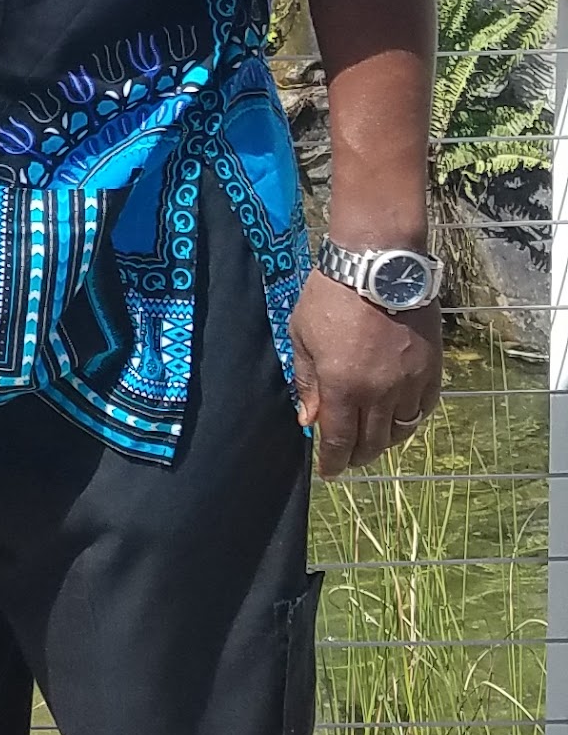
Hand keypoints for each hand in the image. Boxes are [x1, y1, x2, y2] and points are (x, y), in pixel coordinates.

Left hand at [288, 268, 442, 477]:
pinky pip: (424, 407)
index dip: (333, 462)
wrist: (380, 262)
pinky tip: (399, 418)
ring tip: (372, 441)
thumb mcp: (303, 336)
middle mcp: (379, 392)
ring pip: (400, 430)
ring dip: (384, 442)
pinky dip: (410, 419)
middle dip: (356, 456)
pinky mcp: (432, 367)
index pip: (339, 441)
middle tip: (347, 458)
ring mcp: (410, 381)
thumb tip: (309, 419)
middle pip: (371, 443)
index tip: (328, 472)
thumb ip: (307, 382)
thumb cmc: (331, 294)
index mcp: (343, 386)